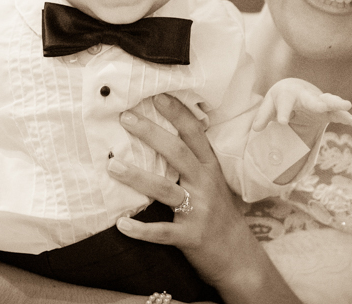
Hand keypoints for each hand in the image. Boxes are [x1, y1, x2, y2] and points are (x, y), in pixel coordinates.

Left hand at [107, 94, 302, 302]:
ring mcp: (199, 211)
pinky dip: (141, 229)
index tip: (157, 95)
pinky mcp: (191, 237)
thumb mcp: (211, 183)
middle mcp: (206, 185)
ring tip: (113, 166)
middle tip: (126, 118)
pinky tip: (121, 224)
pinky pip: (163, 232)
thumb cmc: (218, 215)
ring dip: (137, 177)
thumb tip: (158, 136)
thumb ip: (191, 163)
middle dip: (151, 134)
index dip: (178, 113)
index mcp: (210, 169)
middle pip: (178, 153)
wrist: (238, 256)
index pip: (195, 134)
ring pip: (166, 189)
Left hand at [252, 77, 351, 131]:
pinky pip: (338, 114)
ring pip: (329, 102)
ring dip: (337, 104)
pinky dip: (346, 117)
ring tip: (347, 105)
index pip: (286, 103)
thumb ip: (264, 116)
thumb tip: (256, 129)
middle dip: (317, 102)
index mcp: (289, 94)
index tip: (282, 122)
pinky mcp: (328, 111)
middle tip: (322, 107)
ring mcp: (319, 103)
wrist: (295, 89)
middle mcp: (306, 96)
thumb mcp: (270, 105)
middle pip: (312, 99)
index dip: (283, 112)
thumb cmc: (281, 99)